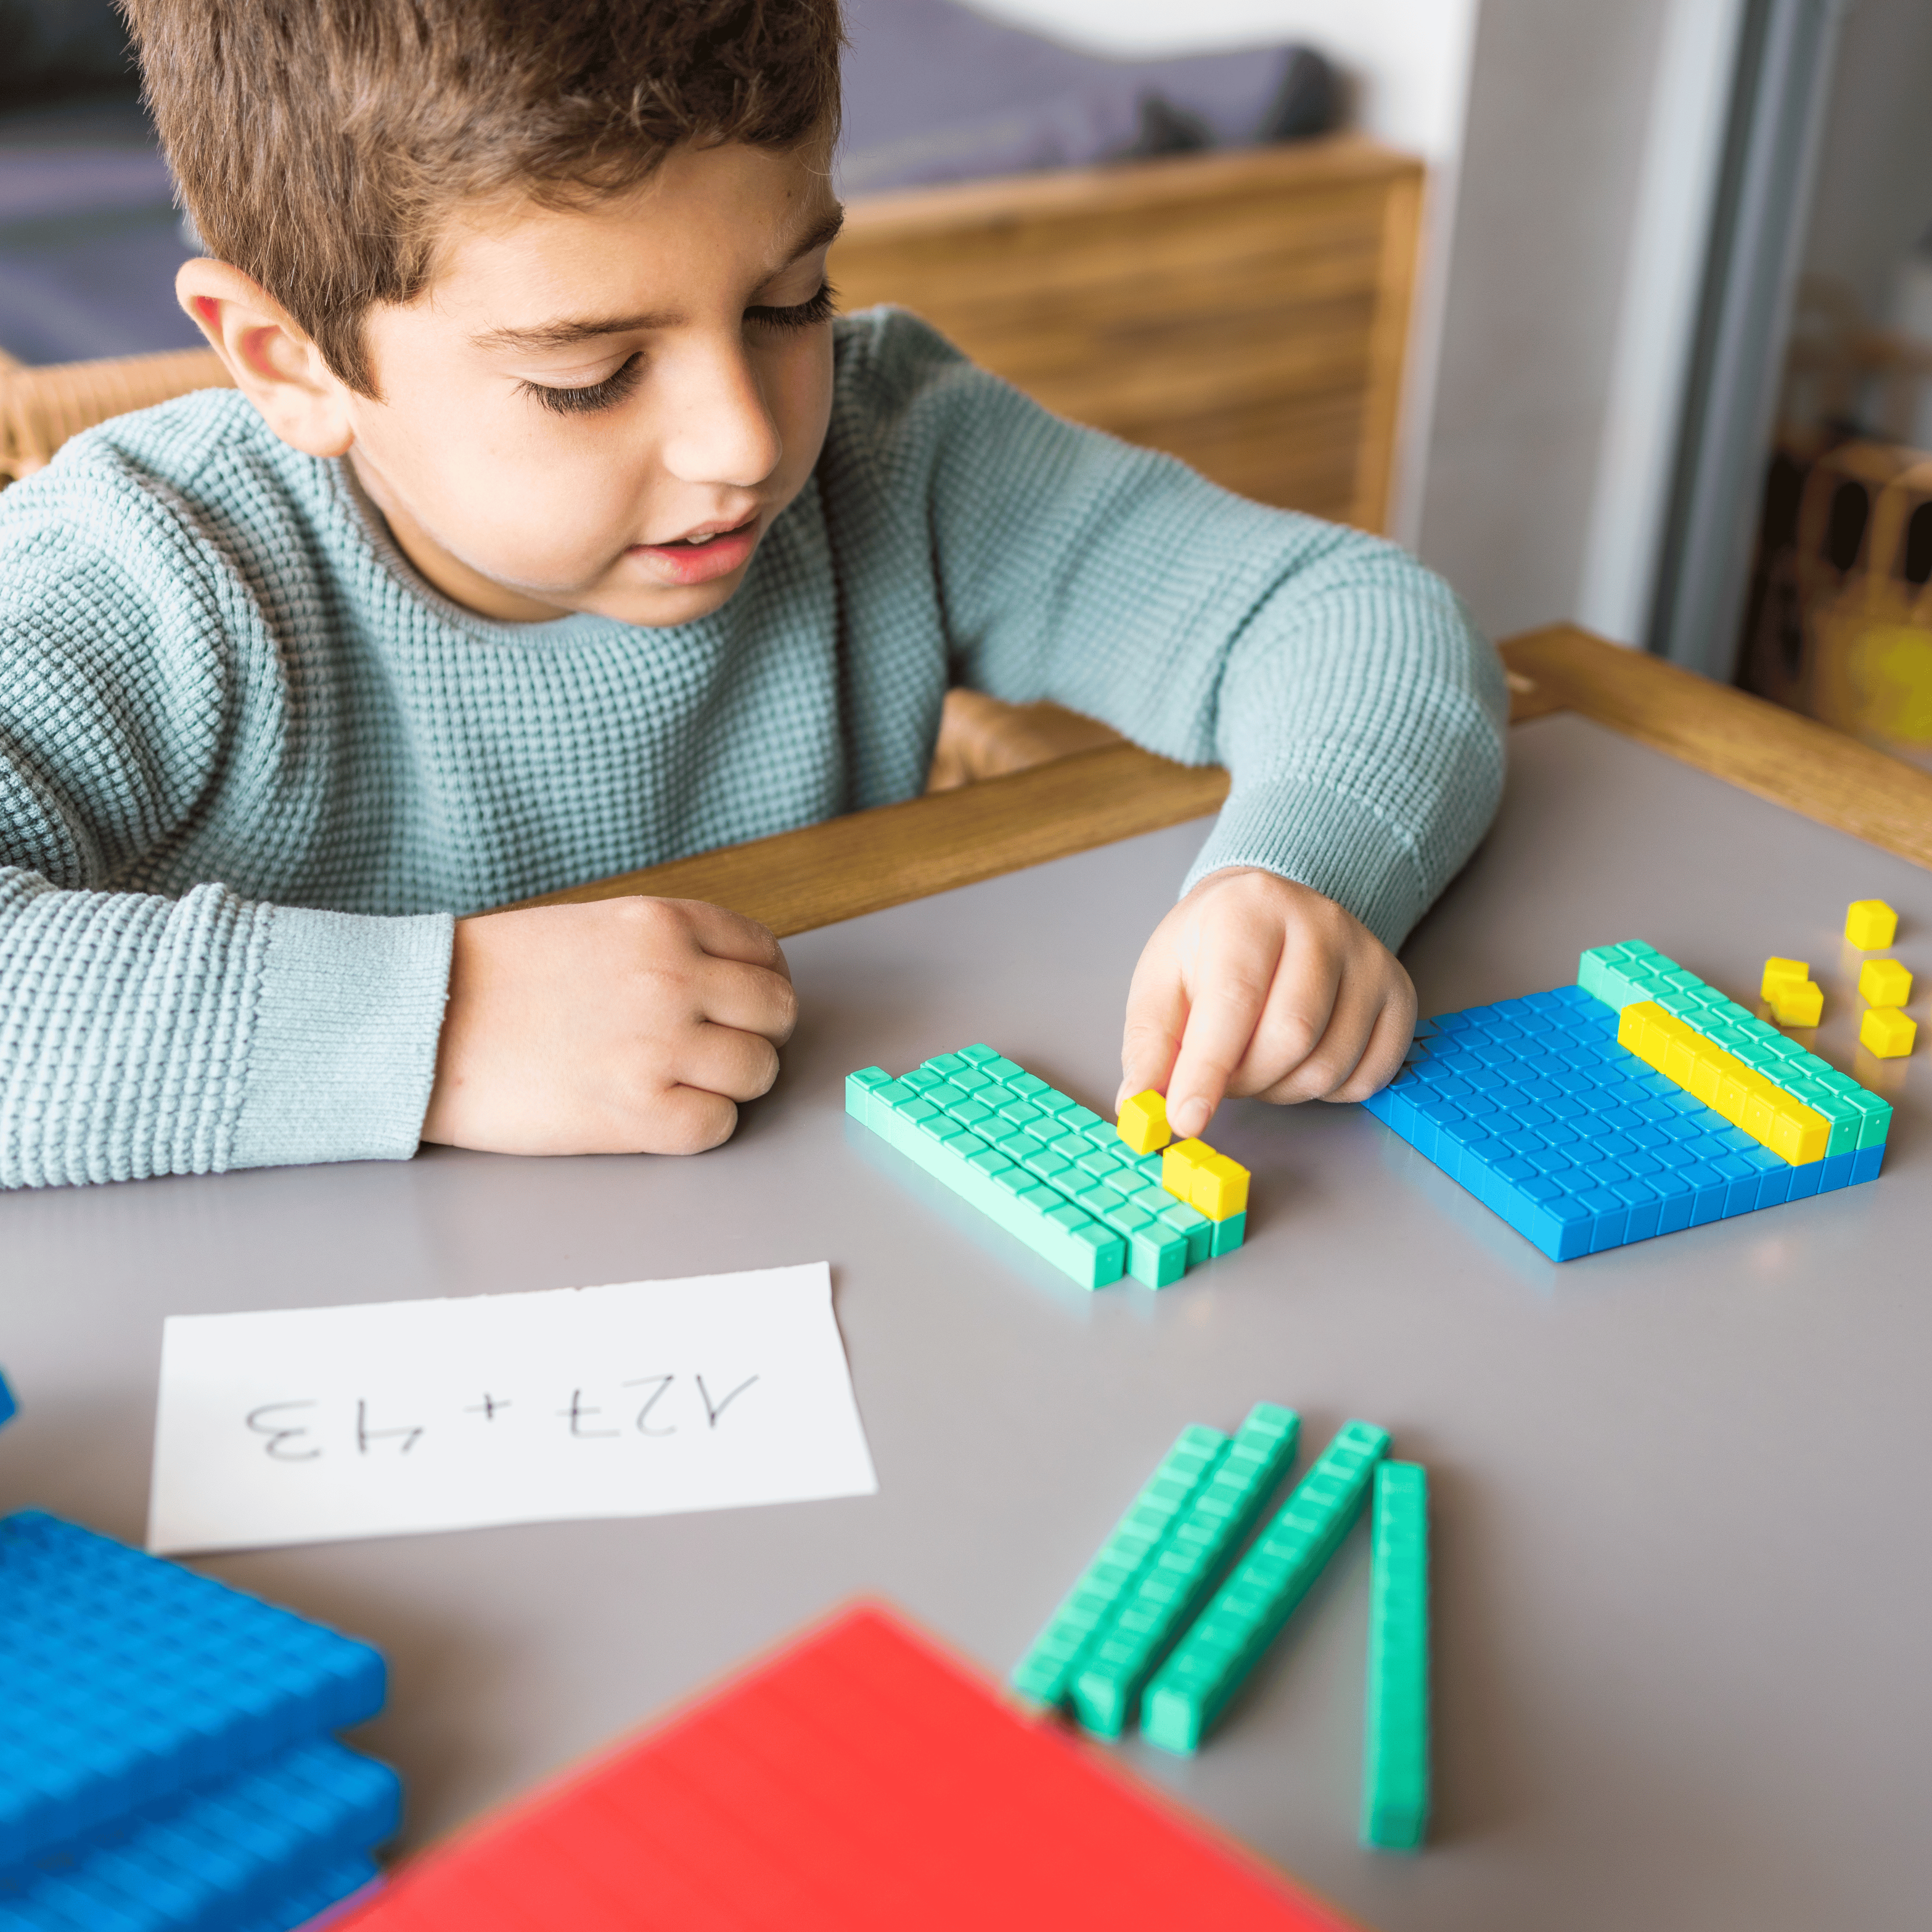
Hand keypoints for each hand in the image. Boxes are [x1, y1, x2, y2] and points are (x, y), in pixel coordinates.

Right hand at [421, 897, 797, 1155]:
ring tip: (682, 1085)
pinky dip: (701, 1126)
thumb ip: (664, 947)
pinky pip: (717, 1126)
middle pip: (776, 1014)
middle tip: (719, 1052)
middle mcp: (674, 976)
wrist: (420, 1023)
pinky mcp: (637, 1110)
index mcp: (663, 923)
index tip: (741, 1007)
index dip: (761, 986)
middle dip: (756, 1036)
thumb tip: (726, 983)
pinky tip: (659, 1115)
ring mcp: (660, 1044)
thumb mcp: (592, 928)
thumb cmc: (494, 979)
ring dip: (731, 1085)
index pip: (764, 954)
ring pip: (757, 1073)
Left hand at [1116, 869, 1414, 1139]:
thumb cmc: (1210, 949)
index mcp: (1250, 910)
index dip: (1207, 1070)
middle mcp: (1321, 924)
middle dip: (1245, 1081)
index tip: (1184, 1119)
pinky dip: (1328, 1091)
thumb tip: (1139, 1106)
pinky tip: (1300, 1062)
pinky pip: (1370, 1075)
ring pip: (1330, 1064)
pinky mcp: (1398, 993)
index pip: (1234, 1000)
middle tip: (1221, 1076)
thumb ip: (1150, 1045)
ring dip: (1281, 1090)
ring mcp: (1369, 958)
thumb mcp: (1162, 982)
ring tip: (1256, 1061)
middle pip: (1290, 1037)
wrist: (1266, 911)